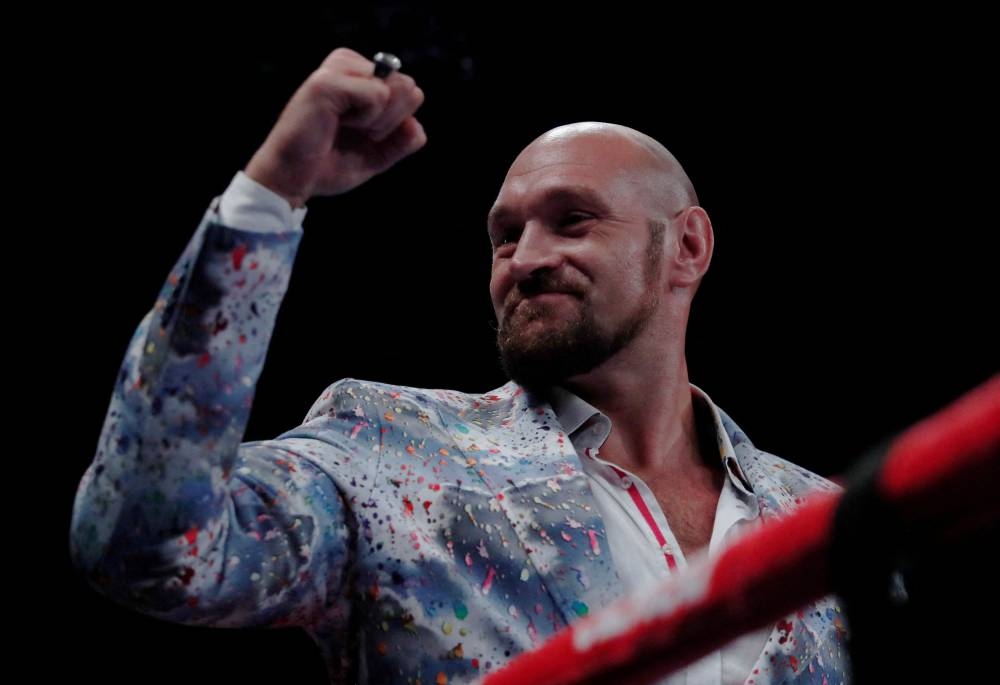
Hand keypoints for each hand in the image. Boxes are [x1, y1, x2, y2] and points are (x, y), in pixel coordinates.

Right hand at [245, 47, 425, 207]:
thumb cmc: (327, 166)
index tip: (364, 135)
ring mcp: (337, 70)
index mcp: (358, 75)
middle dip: (392, 121)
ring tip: (346, 127)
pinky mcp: (328, 81)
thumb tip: (416, 125)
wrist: (293, 180)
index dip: (397, 123)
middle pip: (407, 85)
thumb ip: (401, 141)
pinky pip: (378, 95)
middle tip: (356, 133)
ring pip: (396, 88)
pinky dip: (367, 120)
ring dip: (379, 122)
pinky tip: (338, 123)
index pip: (409, 90)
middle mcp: (347, 64)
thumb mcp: (376, 155)